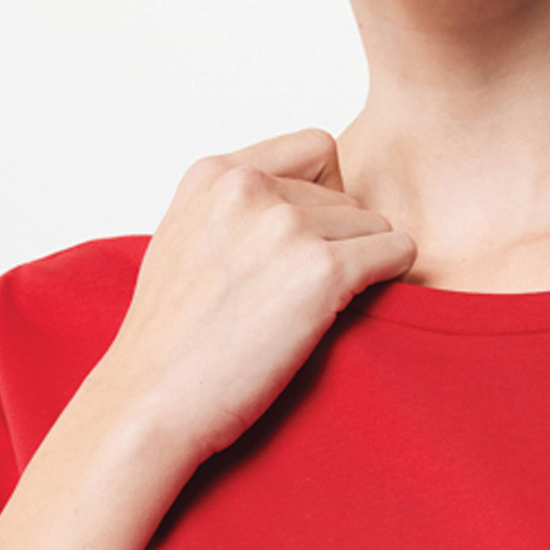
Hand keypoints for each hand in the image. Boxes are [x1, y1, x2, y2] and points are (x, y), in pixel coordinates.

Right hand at [99, 126, 416, 460]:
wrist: (151, 401)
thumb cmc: (167, 341)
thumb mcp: (181, 240)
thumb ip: (231, 208)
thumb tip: (292, 199)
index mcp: (213, 173)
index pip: (315, 148)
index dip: (322, 195)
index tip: (301, 242)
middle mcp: (250, 187)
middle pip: (347, 194)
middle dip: (337, 240)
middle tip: (296, 293)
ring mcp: (287, 226)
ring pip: (373, 226)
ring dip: (359, 265)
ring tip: (307, 310)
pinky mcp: (323, 271)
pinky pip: (397, 252)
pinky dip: (390, 277)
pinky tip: (351, 307)